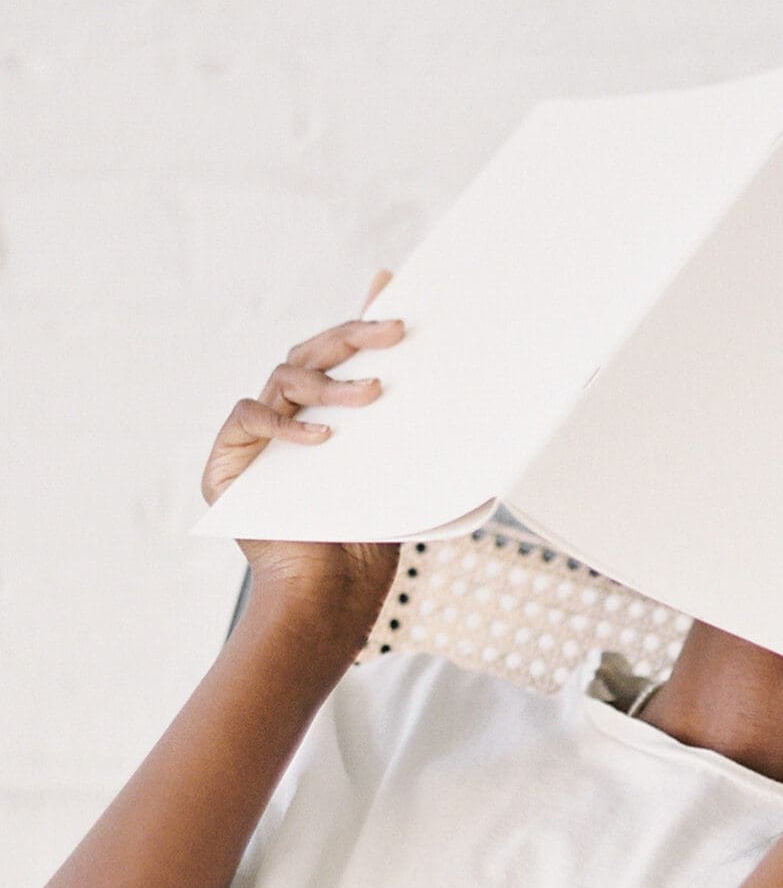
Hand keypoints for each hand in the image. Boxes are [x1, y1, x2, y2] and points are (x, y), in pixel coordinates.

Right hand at [202, 270, 406, 629]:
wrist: (328, 602)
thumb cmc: (366, 549)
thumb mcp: (400, 479)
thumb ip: (409, 429)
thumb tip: (448, 386)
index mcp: (326, 418)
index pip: (340, 354)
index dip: (361, 318)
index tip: (391, 285)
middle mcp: (287, 419)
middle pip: (312, 353)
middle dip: (354, 335)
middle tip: (396, 331)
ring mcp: (254, 438)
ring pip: (285, 378)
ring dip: (330, 381)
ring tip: (373, 395)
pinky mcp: (227, 463)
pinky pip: (250, 418)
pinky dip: (285, 423)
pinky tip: (322, 437)